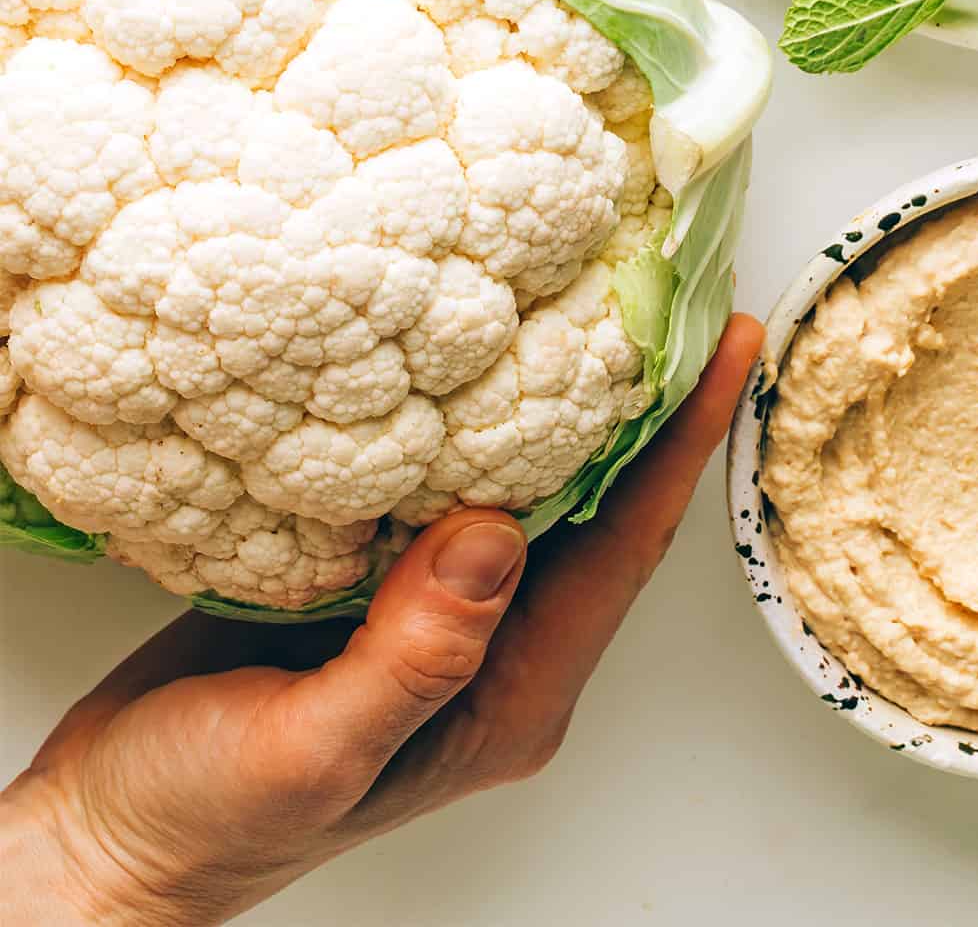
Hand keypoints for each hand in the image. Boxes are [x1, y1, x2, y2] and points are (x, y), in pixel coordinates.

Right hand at [0, 317, 761, 926]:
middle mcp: (493, 643)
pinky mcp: (376, 573)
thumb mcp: (310, 754)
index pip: (622, 547)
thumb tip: (492, 538)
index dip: (682, 443)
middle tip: (681, 283)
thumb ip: (411, 661)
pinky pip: (446, 475)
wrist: (107, 834)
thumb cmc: (203, 824)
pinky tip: (467, 345)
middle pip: (598, 504)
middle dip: (646, 399)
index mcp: (511, 692)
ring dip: (563, 391)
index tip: (730, 343)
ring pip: (526, 479)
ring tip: (600, 287)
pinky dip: (470, 408)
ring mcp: (436, 604)